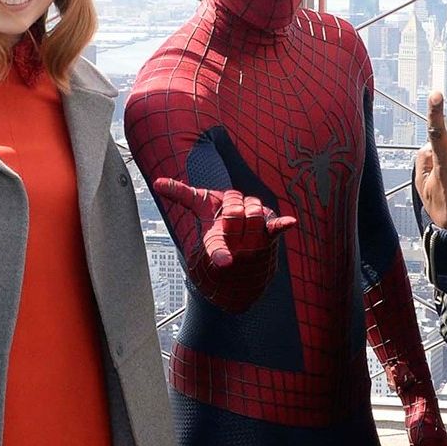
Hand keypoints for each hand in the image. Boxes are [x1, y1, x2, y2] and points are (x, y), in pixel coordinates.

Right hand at [150, 177, 296, 267]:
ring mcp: (254, 243)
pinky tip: (290, 222)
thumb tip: (157, 182)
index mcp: (213, 242)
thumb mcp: (200, 212)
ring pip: (254, 212)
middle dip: (233, 204)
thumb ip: (182, 195)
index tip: (225, 262)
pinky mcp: (270, 238)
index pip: (215, 248)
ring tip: (245, 210)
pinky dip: (282, 224)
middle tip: (231, 208)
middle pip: (235, 212)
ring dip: (250, 205)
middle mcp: (234, 245)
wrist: (241, 263)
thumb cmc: (218, 229)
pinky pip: (276, 228)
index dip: (220, 254)